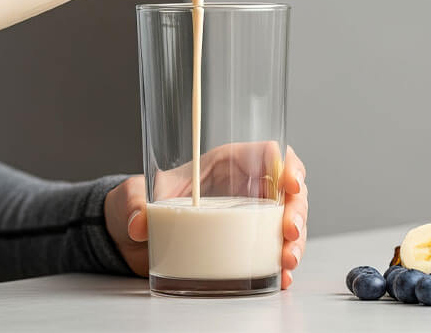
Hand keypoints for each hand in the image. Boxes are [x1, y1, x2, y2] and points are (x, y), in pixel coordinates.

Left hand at [104, 145, 308, 288]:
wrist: (133, 235)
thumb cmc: (142, 201)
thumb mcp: (133, 195)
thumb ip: (135, 204)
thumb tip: (139, 223)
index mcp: (226, 163)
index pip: (268, 153)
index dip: (287, 165)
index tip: (290, 184)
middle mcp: (243, 188)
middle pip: (287, 190)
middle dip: (296, 210)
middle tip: (289, 232)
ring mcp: (248, 217)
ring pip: (287, 221)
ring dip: (295, 241)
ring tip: (288, 260)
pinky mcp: (244, 245)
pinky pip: (272, 251)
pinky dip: (281, 265)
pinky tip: (282, 277)